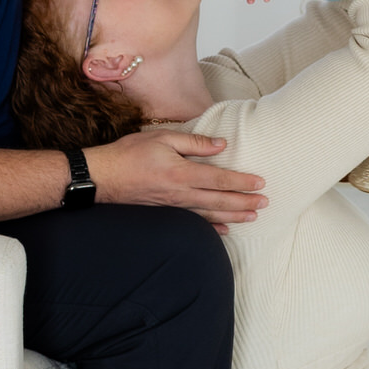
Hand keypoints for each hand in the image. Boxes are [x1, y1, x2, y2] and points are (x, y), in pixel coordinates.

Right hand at [87, 130, 266, 230]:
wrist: (102, 177)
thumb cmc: (130, 153)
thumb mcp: (162, 138)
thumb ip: (194, 142)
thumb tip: (221, 145)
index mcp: (182, 172)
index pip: (220, 179)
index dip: (242, 182)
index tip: (260, 183)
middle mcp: (181, 193)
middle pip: (220, 200)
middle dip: (244, 202)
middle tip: (265, 203)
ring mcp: (174, 206)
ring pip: (210, 213)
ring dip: (233, 216)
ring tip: (253, 217)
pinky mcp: (166, 212)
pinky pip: (193, 222)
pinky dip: (211, 227)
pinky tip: (224, 230)